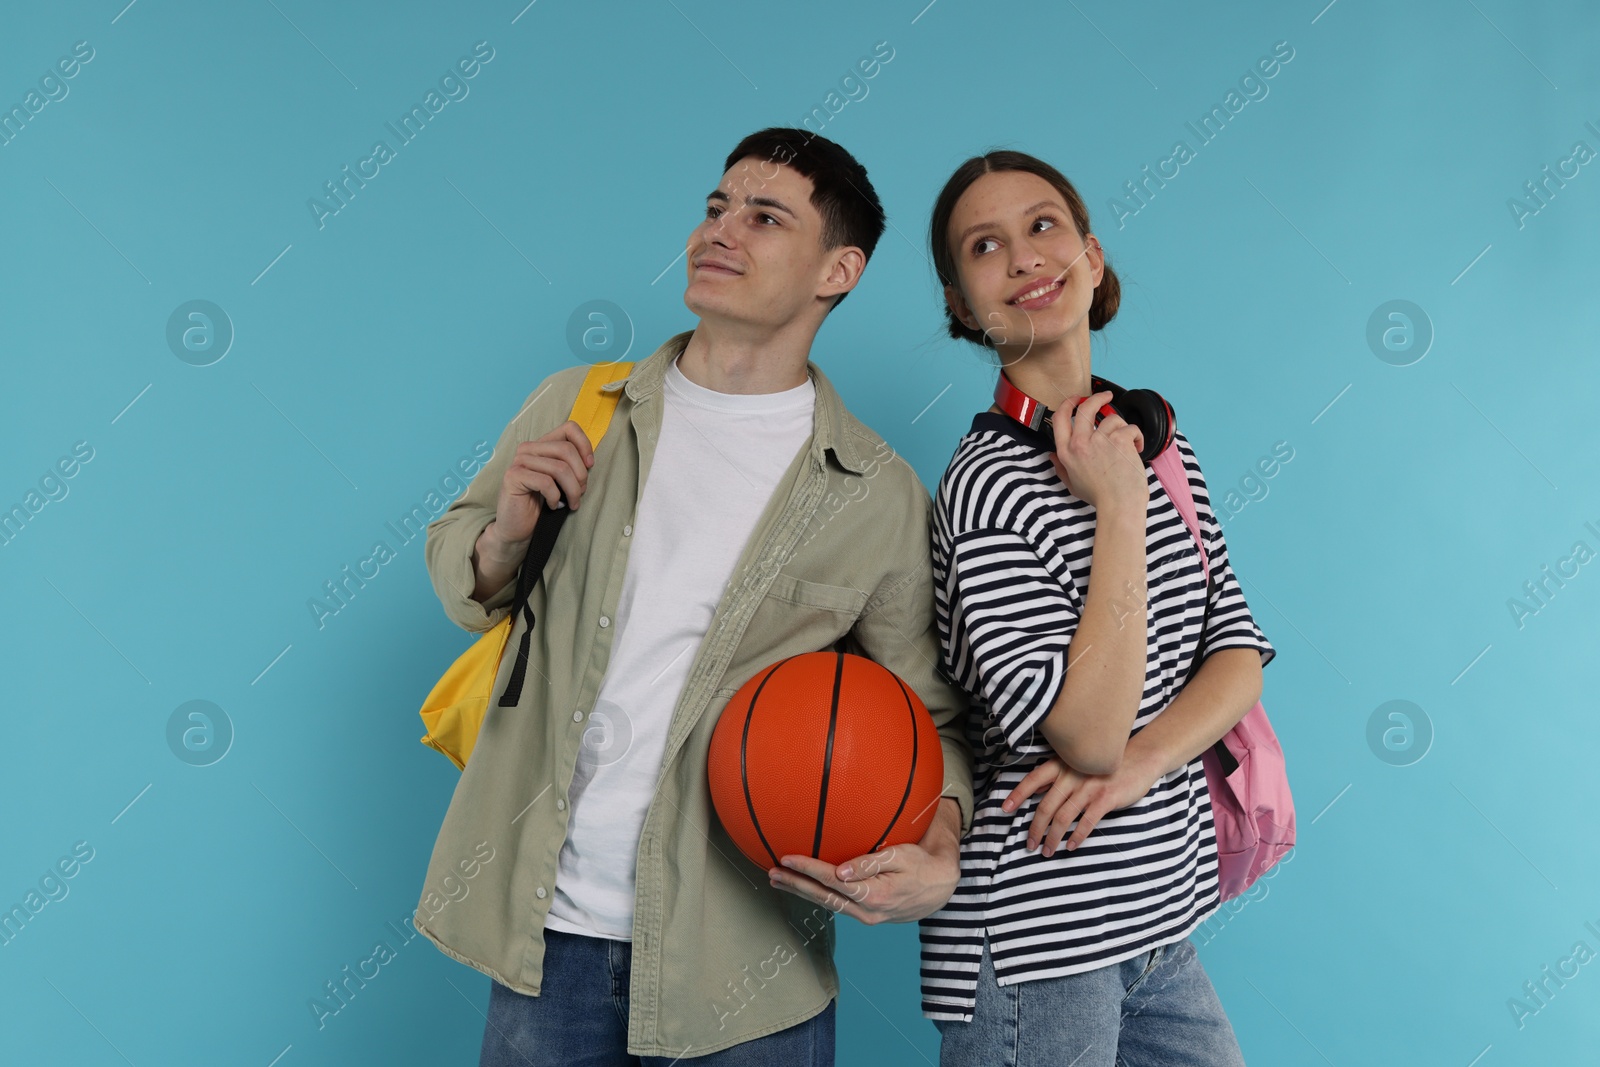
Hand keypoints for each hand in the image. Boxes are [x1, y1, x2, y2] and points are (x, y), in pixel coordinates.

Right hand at [492, 420, 595, 544]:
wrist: (517, 529)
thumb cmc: (541, 504)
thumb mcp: (561, 481)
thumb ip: (570, 465)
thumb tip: (589, 460)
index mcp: (542, 445)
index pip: (569, 428)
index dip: (585, 444)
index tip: (590, 465)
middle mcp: (528, 448)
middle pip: (567, 450)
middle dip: (581, 474)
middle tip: (580, 493)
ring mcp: (519, 461)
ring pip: (560, 468)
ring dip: (572, 490)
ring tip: (572, 503)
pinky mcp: (513, 476)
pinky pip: (546, 482)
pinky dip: (555, 497)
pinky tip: (553, 505)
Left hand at [766, 798, 960, 923]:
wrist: (941, 887)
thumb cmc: (922, 865)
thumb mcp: (901, 858)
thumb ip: (869, 864)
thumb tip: (839, 871)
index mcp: (873, 895)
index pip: (831, 880)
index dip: (806, 869)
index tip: (786, 858)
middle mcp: (866, 911)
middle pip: (822, 897)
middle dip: (795, 885)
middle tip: (772, 874)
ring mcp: (866, 916)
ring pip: (827, 904)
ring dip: (802, 892)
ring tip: (779, 881)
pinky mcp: (867, 915)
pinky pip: (837, 904)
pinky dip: (818, 894)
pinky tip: (806, 886)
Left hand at [1002, 749, 1161, 855]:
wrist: (1140, 759)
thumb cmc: (1104, 764)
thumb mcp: (1078, 763)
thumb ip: (1058, 775)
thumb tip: (1036, 789)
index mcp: (1062, 764)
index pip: (1033, 779)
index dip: (1018, 794)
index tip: (1004, 809)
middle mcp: (1072, 774)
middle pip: (1045, 805)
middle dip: (1035, 828)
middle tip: (1029, 845)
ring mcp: (1089, 787)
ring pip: (1063, 817)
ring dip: (1052, 838)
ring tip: (1047, 851)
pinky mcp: (1105, 799)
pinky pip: (1086, 822)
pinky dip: (1076, 837)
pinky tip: (1070, 846)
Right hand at [1049, 389, 1147, 510]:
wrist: (1120, 505)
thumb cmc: (1100, 497)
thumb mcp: (1072, 484)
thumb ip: (1061, 468)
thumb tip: (1053, 456)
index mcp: (1067, 452)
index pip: (1060, 418)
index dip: (1068, 403)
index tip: (1076, 399)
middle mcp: (1081, 443)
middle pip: (1085, 407)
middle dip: (1096, 398)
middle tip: (1105, 397)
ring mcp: (1100, 440)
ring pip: (1112, 418)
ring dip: (1122, 427)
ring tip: (1126, 443)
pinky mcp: (1120, 439)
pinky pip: (1130, 428)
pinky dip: (1136, 436)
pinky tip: (1136, 448)